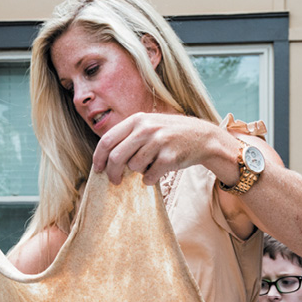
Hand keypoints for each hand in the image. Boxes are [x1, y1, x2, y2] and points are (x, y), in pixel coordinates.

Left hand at [92, 113, 208, 184]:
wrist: (202, 137)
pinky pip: (149, 176)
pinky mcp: (169, 157)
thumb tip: (104, 158)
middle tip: (114, 181)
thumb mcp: (148, 125)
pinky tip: (158, 172)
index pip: (107, 140)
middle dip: (112, 173)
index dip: (99, 158)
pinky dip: (150, 179)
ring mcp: (159, 142)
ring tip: (149, 165)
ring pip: (134, 167)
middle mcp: (146, 128)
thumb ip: (128, 136)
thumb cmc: (169, 134)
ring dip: (138, 172)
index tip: (98, 169)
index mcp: (137, 120)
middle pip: (116, 157)